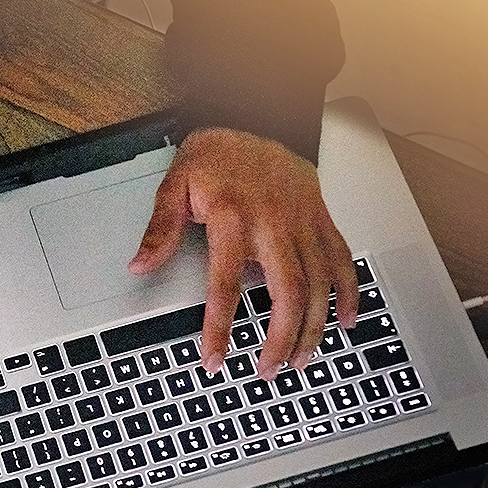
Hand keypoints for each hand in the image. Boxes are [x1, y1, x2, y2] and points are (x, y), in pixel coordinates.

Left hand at [129, 127, 355, 379]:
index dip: (219, 327)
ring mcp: (303, 223)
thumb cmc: (215, 154)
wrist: (255, 116)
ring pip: (319, 286)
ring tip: (300, 360)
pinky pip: (342, 261)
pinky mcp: (323, 219)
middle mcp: (273, 224)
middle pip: (287, 294)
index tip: (214, 359)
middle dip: (280, 340)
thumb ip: (160, 229)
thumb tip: (139, 265)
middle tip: (268, 371)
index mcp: (232, 218)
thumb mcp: (175, 183)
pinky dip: (347, 294)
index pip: (224, 285)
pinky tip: (344, 322)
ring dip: (312, 329)